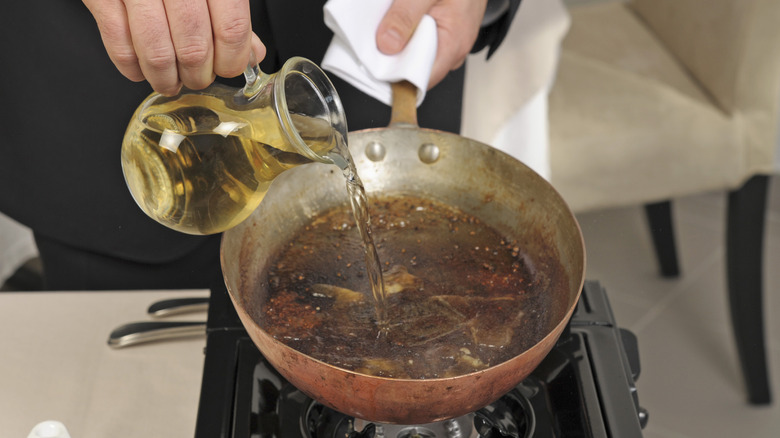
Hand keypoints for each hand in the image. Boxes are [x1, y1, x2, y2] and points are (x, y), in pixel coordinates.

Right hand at [83, 0, 265, 94]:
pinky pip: (120, 43)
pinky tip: (140, 69)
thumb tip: (251, 53)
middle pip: (194, 47)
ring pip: (156, 52)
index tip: (228, 69)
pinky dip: (131, 66)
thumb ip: (230, 14)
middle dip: (197, 75)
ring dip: (165, 78)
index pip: (231, 29)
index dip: (231, 60)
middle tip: (196, 78)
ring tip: (169, 81)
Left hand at [376, 0, 487, 88]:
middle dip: (394, 57)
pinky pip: (421, 42)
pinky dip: (406, 33)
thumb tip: (386, 45)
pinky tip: (399, 21)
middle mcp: (454, 49)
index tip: (376, 64)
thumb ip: (406, 16)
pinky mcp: (444, 34)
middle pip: (416, 69)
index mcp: (454, 44)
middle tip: (377, 38)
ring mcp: (450, 42)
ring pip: (417, 55)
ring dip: (399, 43)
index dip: (397, 76)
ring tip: (389, 25)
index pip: (421, 80)